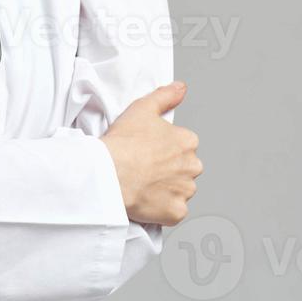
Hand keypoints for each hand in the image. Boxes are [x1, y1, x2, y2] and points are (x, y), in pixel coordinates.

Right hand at [100, 82, 201, 226]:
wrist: (108, 173)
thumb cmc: (123, 143)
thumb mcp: (142, 108)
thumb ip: (166, 96)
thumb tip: (181, 88)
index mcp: (187, 142)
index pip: (183, 146)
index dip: (164, 149)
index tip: (148, 151)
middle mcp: (192, 166)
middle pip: (184, 169)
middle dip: (169, 170)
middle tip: (144, 168)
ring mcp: (185, 191)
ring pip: (180, 191)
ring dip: (166, 190)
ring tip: (143, 184)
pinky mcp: (176, 213)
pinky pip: (173, 212)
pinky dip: (163, 209)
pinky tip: (146, 200)